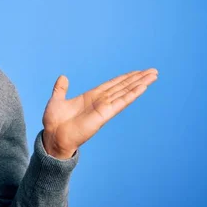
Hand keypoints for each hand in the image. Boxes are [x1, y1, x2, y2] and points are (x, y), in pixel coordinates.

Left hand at [42, 69, 157, 158]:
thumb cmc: (54, 122)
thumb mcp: (57, 100)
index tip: (137, 72)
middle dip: (138, 78)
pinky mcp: (105, 114)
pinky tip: (143, 86)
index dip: (125, 78)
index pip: (112, 84)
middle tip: (153, 71)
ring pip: (126, 92)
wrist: (53, 136)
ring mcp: (104, 107)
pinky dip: (133, 94)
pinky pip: (122, 101)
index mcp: (91, 96)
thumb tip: (63, 77)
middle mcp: (100, 101)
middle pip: (123, 86)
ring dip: (140, 83)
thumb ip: (61, 89)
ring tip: (153, 75)